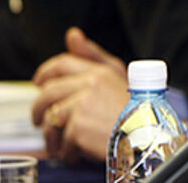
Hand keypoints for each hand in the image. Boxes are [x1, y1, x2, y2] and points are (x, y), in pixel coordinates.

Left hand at [31, 28, 129, 162]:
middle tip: (39, 119)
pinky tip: (77, 152)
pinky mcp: (78, 126)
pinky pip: (61, 140)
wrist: (149, 135)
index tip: (39, 82)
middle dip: (39, 109)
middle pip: (48, 93)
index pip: (62, 64)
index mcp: (99, 72)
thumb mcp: (119, 77)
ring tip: (58, 142)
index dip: (45, 72)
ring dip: (51, 134)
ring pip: (50, 119)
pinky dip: (67, 151)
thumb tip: (72, 34)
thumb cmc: (138, 109)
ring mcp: (82, 105)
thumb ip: (93, 56)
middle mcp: (90, 85)